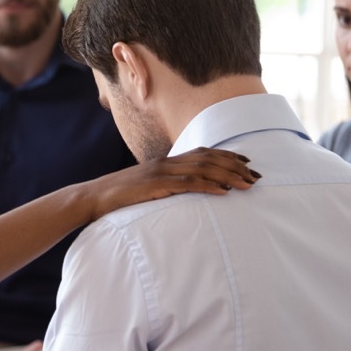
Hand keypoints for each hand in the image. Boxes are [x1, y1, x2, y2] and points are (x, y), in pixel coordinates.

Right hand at [79, 147, 257, 220]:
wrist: (94, 198)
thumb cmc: (119, 197)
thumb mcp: (145, 188)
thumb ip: (164, 186)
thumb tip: (182, 192)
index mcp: (165, 162)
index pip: (202, 152)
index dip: (226, 155)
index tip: (247, 161)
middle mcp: (166, 162)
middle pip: (208, 158)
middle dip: (235, 166)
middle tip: (256, 175)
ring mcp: (161, 172)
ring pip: (202, 169)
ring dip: (228, 175)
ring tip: (248, 183)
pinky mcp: (156, 185)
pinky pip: (187, 184)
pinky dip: (208, 185)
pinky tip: (224, 190)